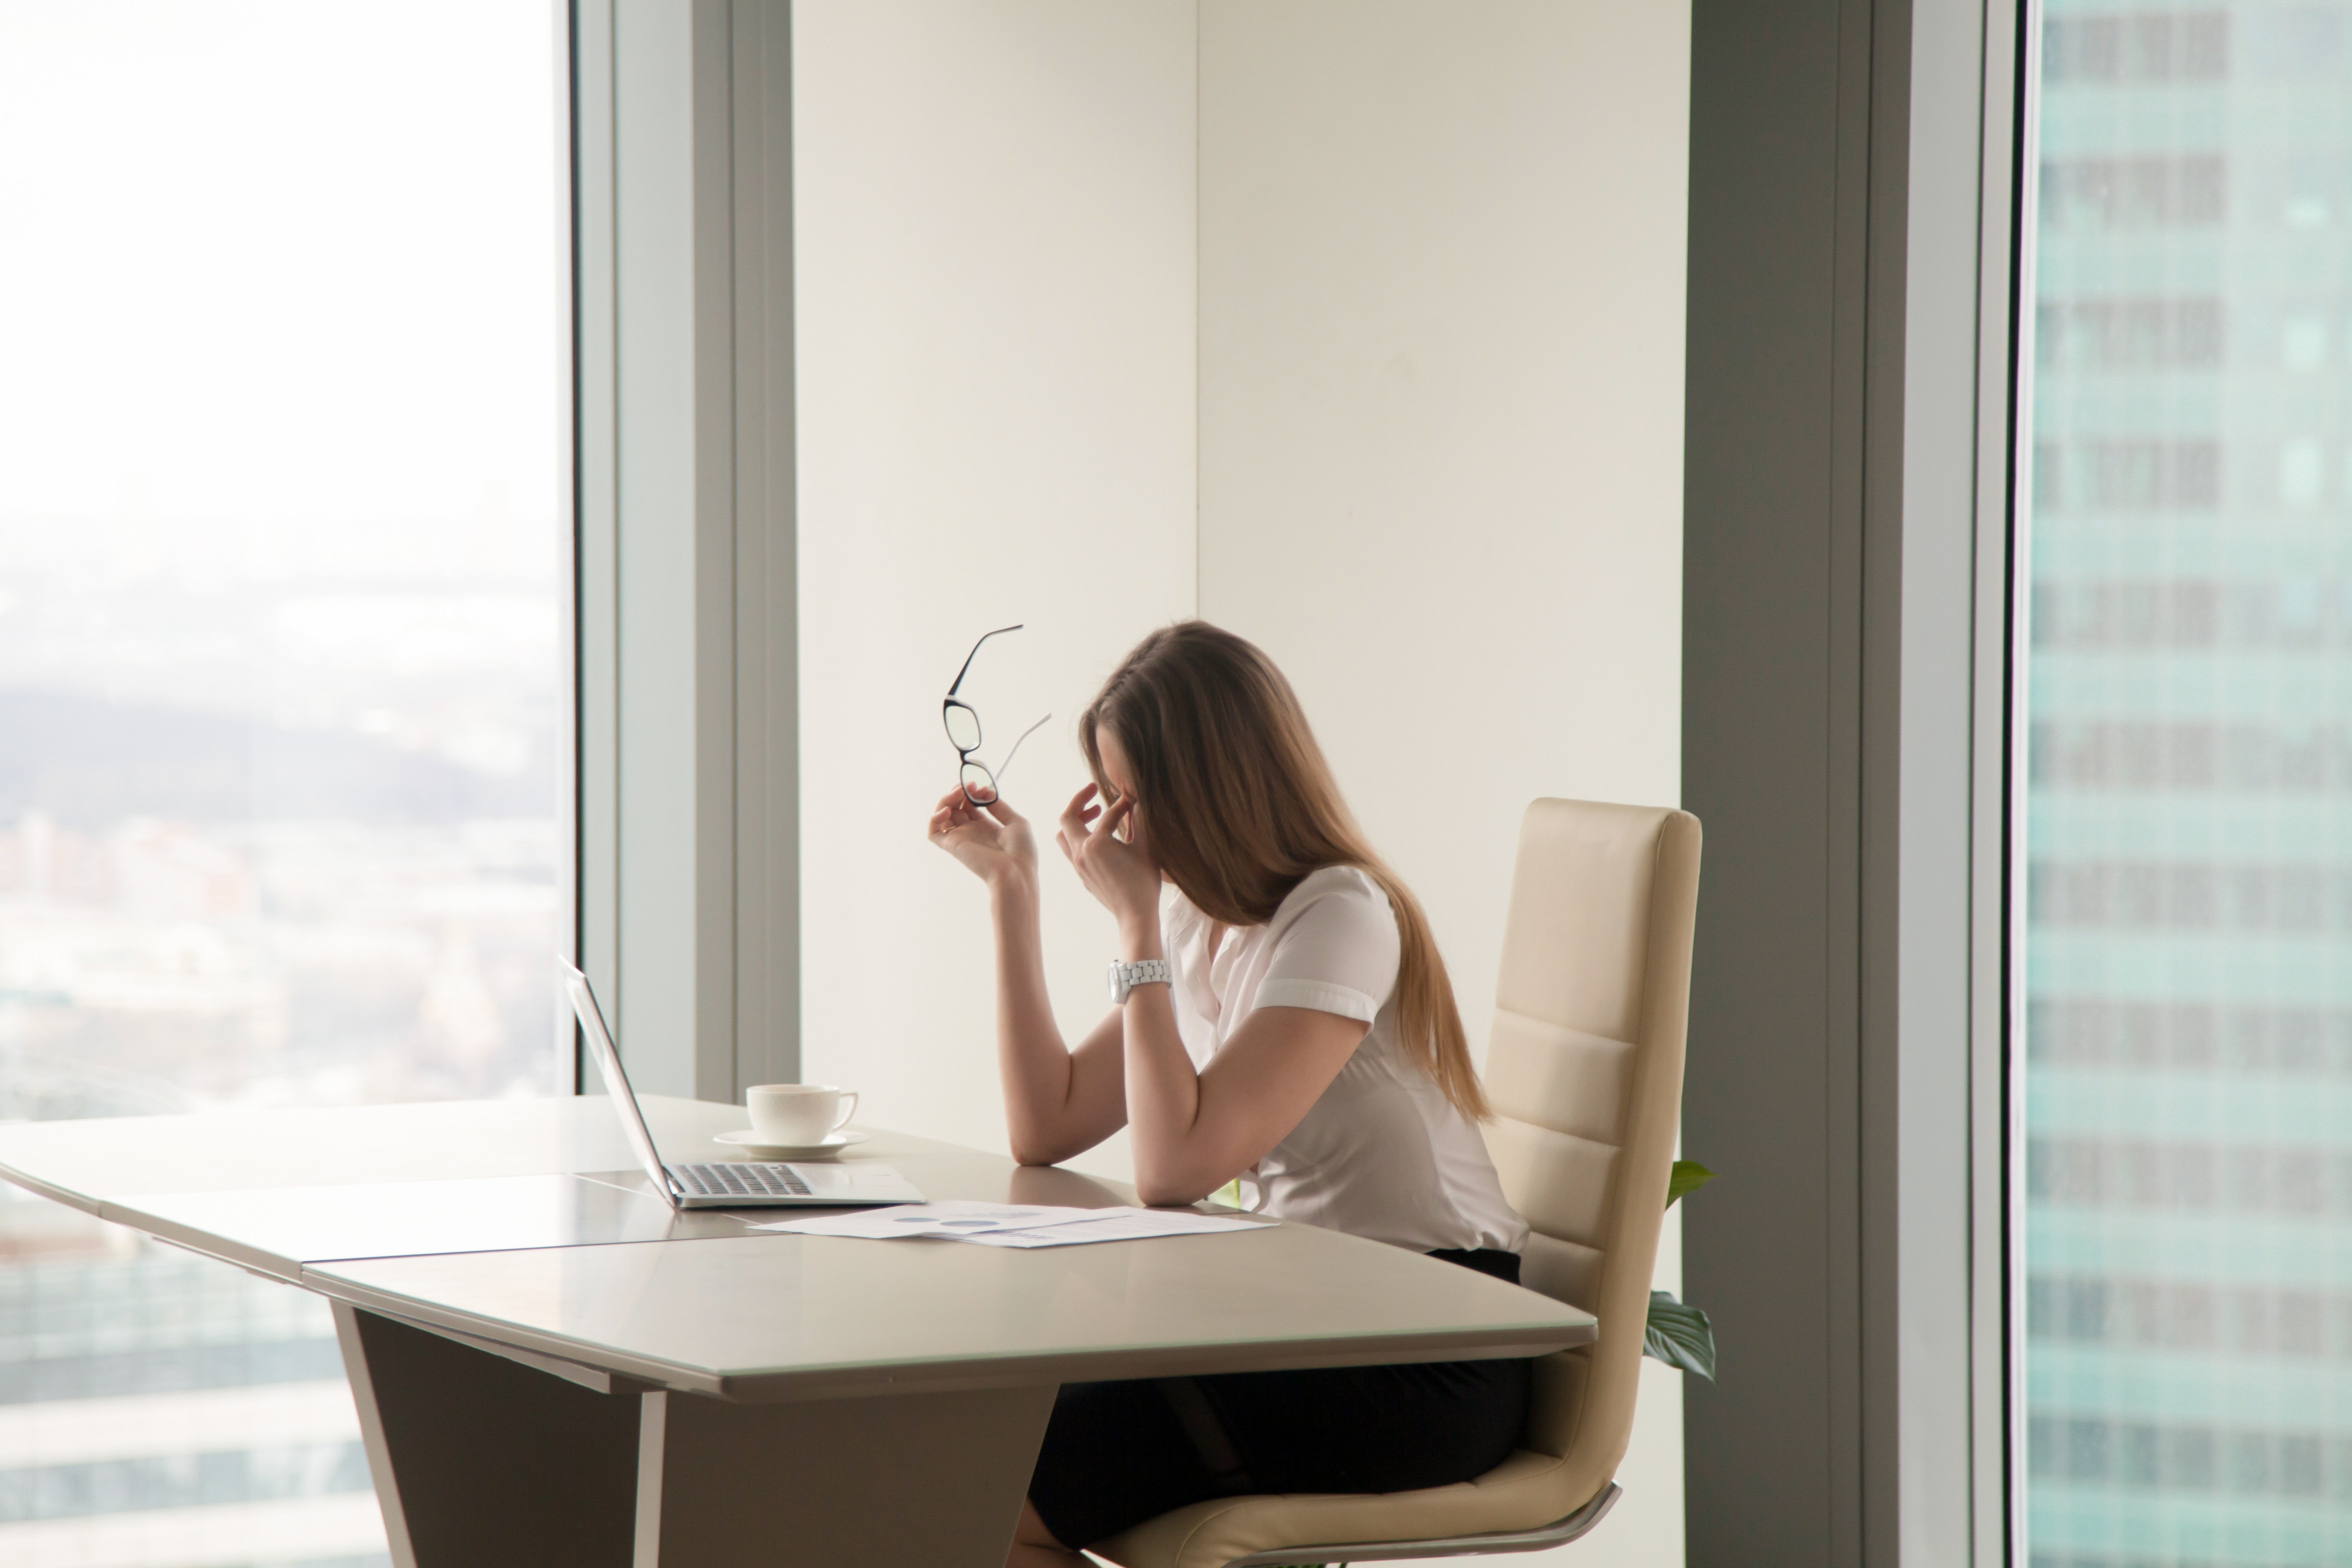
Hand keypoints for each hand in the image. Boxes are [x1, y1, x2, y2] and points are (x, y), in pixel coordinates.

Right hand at [928, 788, 1036, 887]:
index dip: (973, 791)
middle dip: (959, 791)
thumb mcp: (1016, 822)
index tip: (982, 786)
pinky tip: (947, 810)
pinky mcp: (951, 845)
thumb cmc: (1021, 851)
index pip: (971, 804)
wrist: (1016, 872)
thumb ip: (999, 806)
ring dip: (946, 799)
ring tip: (959, 792)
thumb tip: (984, 793)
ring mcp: (961, 838)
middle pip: (956, 806)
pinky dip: (934, 818)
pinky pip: (933, 832)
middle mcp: (971, 832)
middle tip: (968, 785)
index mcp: (987, 827)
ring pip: (942, 815)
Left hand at [1056, 784, 1163, 941]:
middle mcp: (1081, 853)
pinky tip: (1098, 838)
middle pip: (1067, 819)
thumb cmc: (1143, 882)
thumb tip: (1138, 801)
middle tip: (1094, 790)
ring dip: (1075, 821)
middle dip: (1080, 801)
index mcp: (1096, 843)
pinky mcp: (1082, 876)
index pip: (1107, 815)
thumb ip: (1141, 821)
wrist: (1134, 915)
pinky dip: (1080, 837)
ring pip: (1064, 836)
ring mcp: (1078, 866)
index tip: (1132, 800)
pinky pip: (1071, 851)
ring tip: (1094, 813)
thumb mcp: (1146, 848)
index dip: (1122, 804)